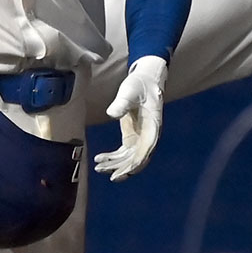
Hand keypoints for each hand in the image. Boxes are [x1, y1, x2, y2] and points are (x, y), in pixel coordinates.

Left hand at [93, 55, 167, 181]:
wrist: (144, 80)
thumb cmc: (139, 84)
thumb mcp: (130, 90)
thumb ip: (122, 102)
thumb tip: (111, 113)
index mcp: (153, 127)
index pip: (146, 151)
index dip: (135, 164)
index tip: (122, 172)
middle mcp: (148, 136)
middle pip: (137, 159)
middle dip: (121, 168)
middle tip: (103, 171)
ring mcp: (140, 138)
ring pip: (129, 159)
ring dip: (115, 165)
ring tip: (98, 167)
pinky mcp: (132, 136)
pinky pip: (124, 153)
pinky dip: (113, 158)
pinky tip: (100, 158)